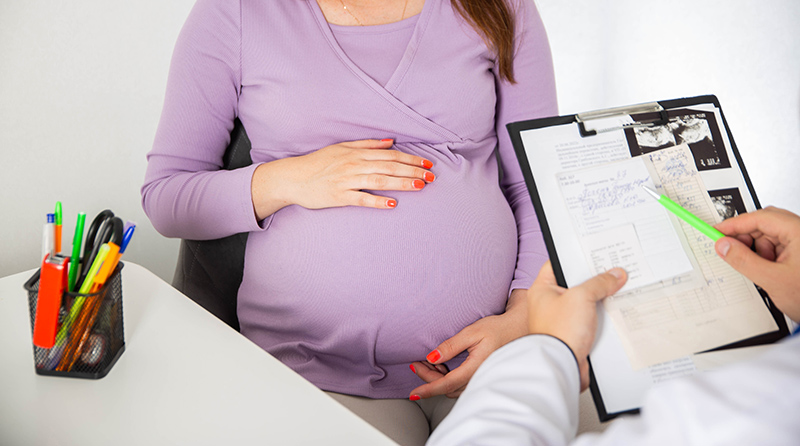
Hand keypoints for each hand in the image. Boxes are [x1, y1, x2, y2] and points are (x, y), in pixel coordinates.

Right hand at [251, 139, 433, 219]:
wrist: (293, 177)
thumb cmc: (318, 163)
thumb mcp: (342, 147)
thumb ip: (367, 144)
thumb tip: (390, 142)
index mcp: (357, 153)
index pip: (390, 155)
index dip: (411, 159)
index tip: (427, 163)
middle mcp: (354, 165)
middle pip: (389, 166)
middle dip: (413, 171)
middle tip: (432, 176)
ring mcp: (347, 180)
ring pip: (380, 180)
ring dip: (402, 183)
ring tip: (420, 186)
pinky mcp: (339, 196)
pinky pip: (362, 198)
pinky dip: (378, 201)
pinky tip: (393, 204)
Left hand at [408, 289, 528, 398]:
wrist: (517, 329)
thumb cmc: (497, 329)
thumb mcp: (472, 332)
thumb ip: (451, 346)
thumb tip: (432, 357)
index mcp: (477, 367)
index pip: (447, 383)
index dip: (429, 389)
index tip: (414, 393)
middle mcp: (479, 378)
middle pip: (447, 387)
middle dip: (428, 378)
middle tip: (416, 363)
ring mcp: (480, 379)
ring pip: (452, 388)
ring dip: (437, 378)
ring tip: (428, 362)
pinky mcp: (480, 378)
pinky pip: (459, 385)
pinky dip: (446, 378)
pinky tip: (442, 365)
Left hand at [528, 261, 626, 390]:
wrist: (561, 365)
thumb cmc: (560, 330)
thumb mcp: (581, 297)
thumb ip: (599, 283)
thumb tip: (616, 274)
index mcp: (543, 289)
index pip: (557, 264)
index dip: (575, 257)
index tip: (593, 252)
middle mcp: (550, 303)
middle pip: (575, 284)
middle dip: (594, 279)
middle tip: (613, 269)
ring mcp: (562, 319)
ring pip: (585, 303)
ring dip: (600, 299)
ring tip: (620, 288)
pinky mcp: (573, 333)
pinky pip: (590, 320)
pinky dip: (602, 316)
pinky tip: (617, 310)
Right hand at [714, 206, 799, 320]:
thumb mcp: (773, 280)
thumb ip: (744, 261)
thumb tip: (724, 246)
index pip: (760, 218)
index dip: (735, 224)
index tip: (717, 231)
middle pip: (765, 223)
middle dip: (746, 237)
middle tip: (730, 249)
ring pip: (770, 236)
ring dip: (757, 249)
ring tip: (761, 268)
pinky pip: (777, 246)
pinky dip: (766, 256)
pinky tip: (768, 270)